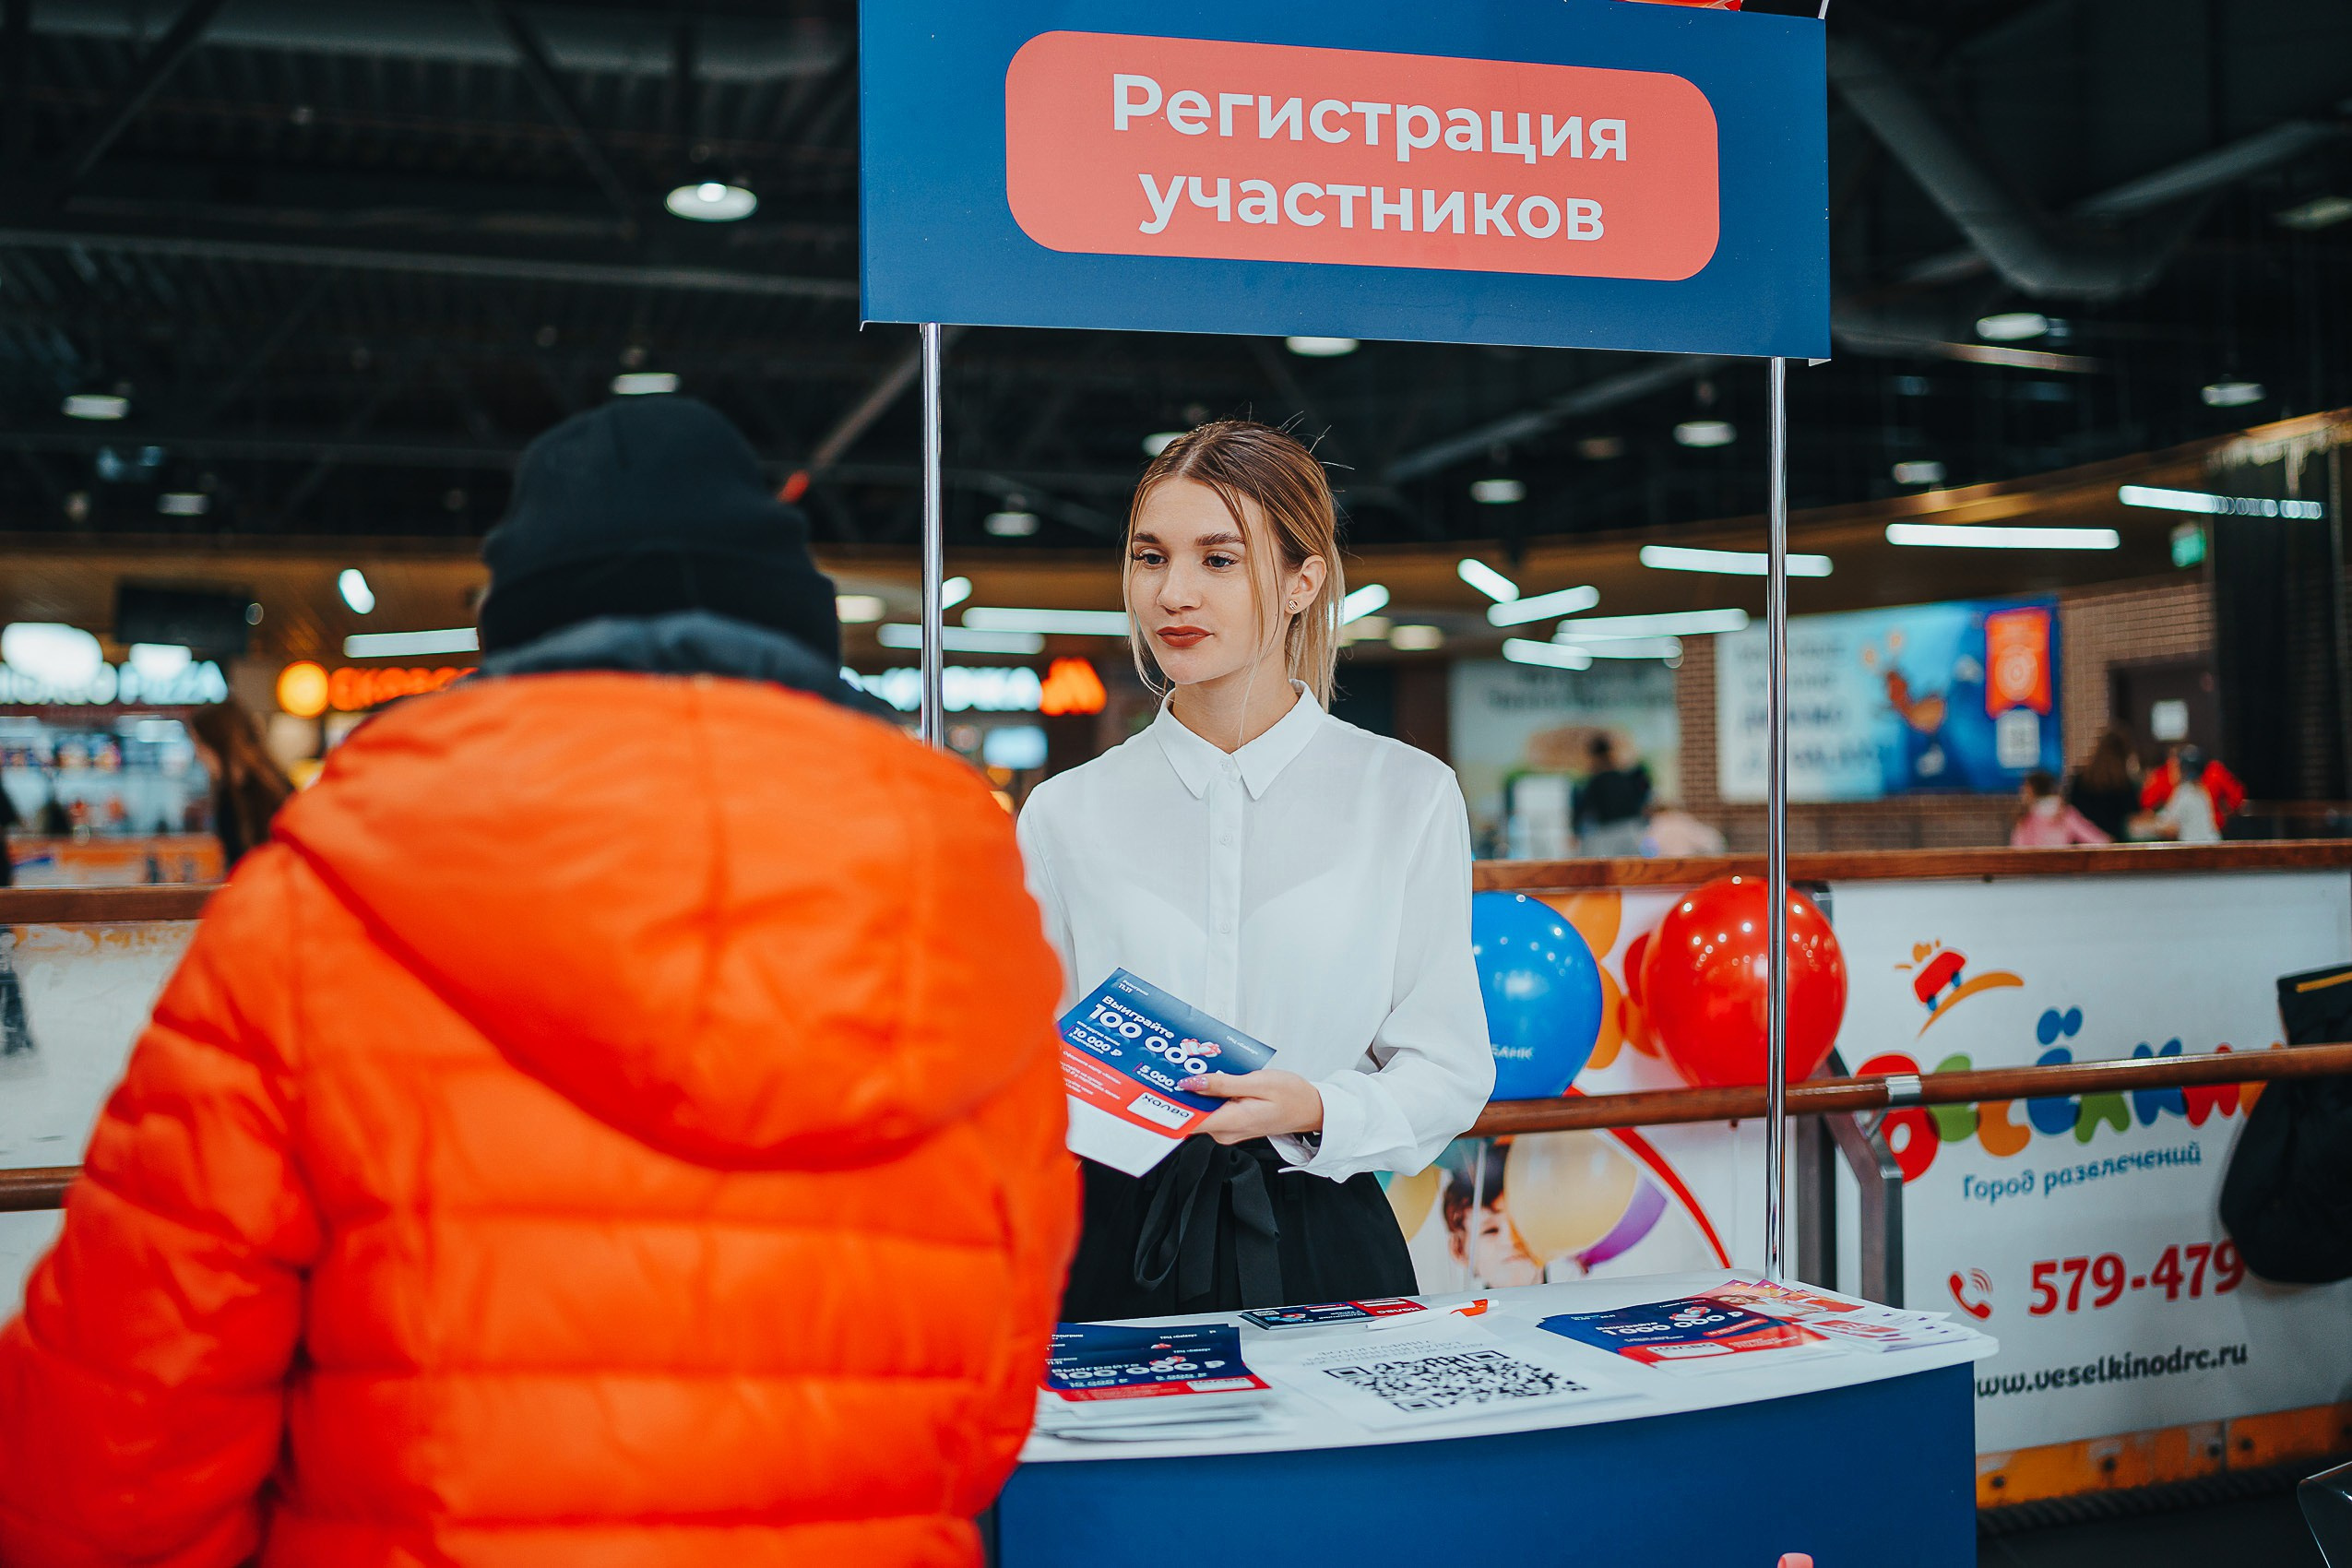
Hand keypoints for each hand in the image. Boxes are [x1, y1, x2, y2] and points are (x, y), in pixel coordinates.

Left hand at [1184, 1069, 1324, 1144]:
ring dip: (1196, 1091)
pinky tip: (1212, 1078)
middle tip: (1176, 1066)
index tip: (1159, 1090)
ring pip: (1201, 1111)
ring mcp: (1229, 1130)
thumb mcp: (1258, 1082)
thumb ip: (1223, 1084)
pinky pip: (1212, 1111)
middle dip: (1183, 1092)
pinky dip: (1208, 1095)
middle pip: (1192, 1115)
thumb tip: (1193, 1083)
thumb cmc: (1292, 1096)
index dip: (1170, 1107)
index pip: (1189, 1122)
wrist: (1311, 1109)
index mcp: (1233, 1122)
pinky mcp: (1232, 1125)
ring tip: (1195, 1067)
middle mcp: (1226, 1132)